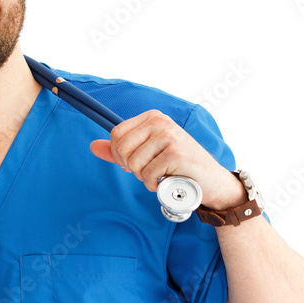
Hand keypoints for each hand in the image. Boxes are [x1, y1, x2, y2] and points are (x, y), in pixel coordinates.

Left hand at [88, 109, 241, 208]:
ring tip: (161, 174)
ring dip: (144, 177)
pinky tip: (167, 181)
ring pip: (133, 163)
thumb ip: (120, 150)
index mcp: (152, 117)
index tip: (132, 164)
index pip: (116, 134)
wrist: (210, 180)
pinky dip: (154, 185)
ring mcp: (169, 136)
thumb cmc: (178, 167)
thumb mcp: (147, 153)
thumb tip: (93, 146)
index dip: (118, 155)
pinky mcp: (175, 154)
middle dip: (131, 167)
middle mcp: (160, 122)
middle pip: (121, 148)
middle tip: (148, 171)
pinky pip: (147, 174)